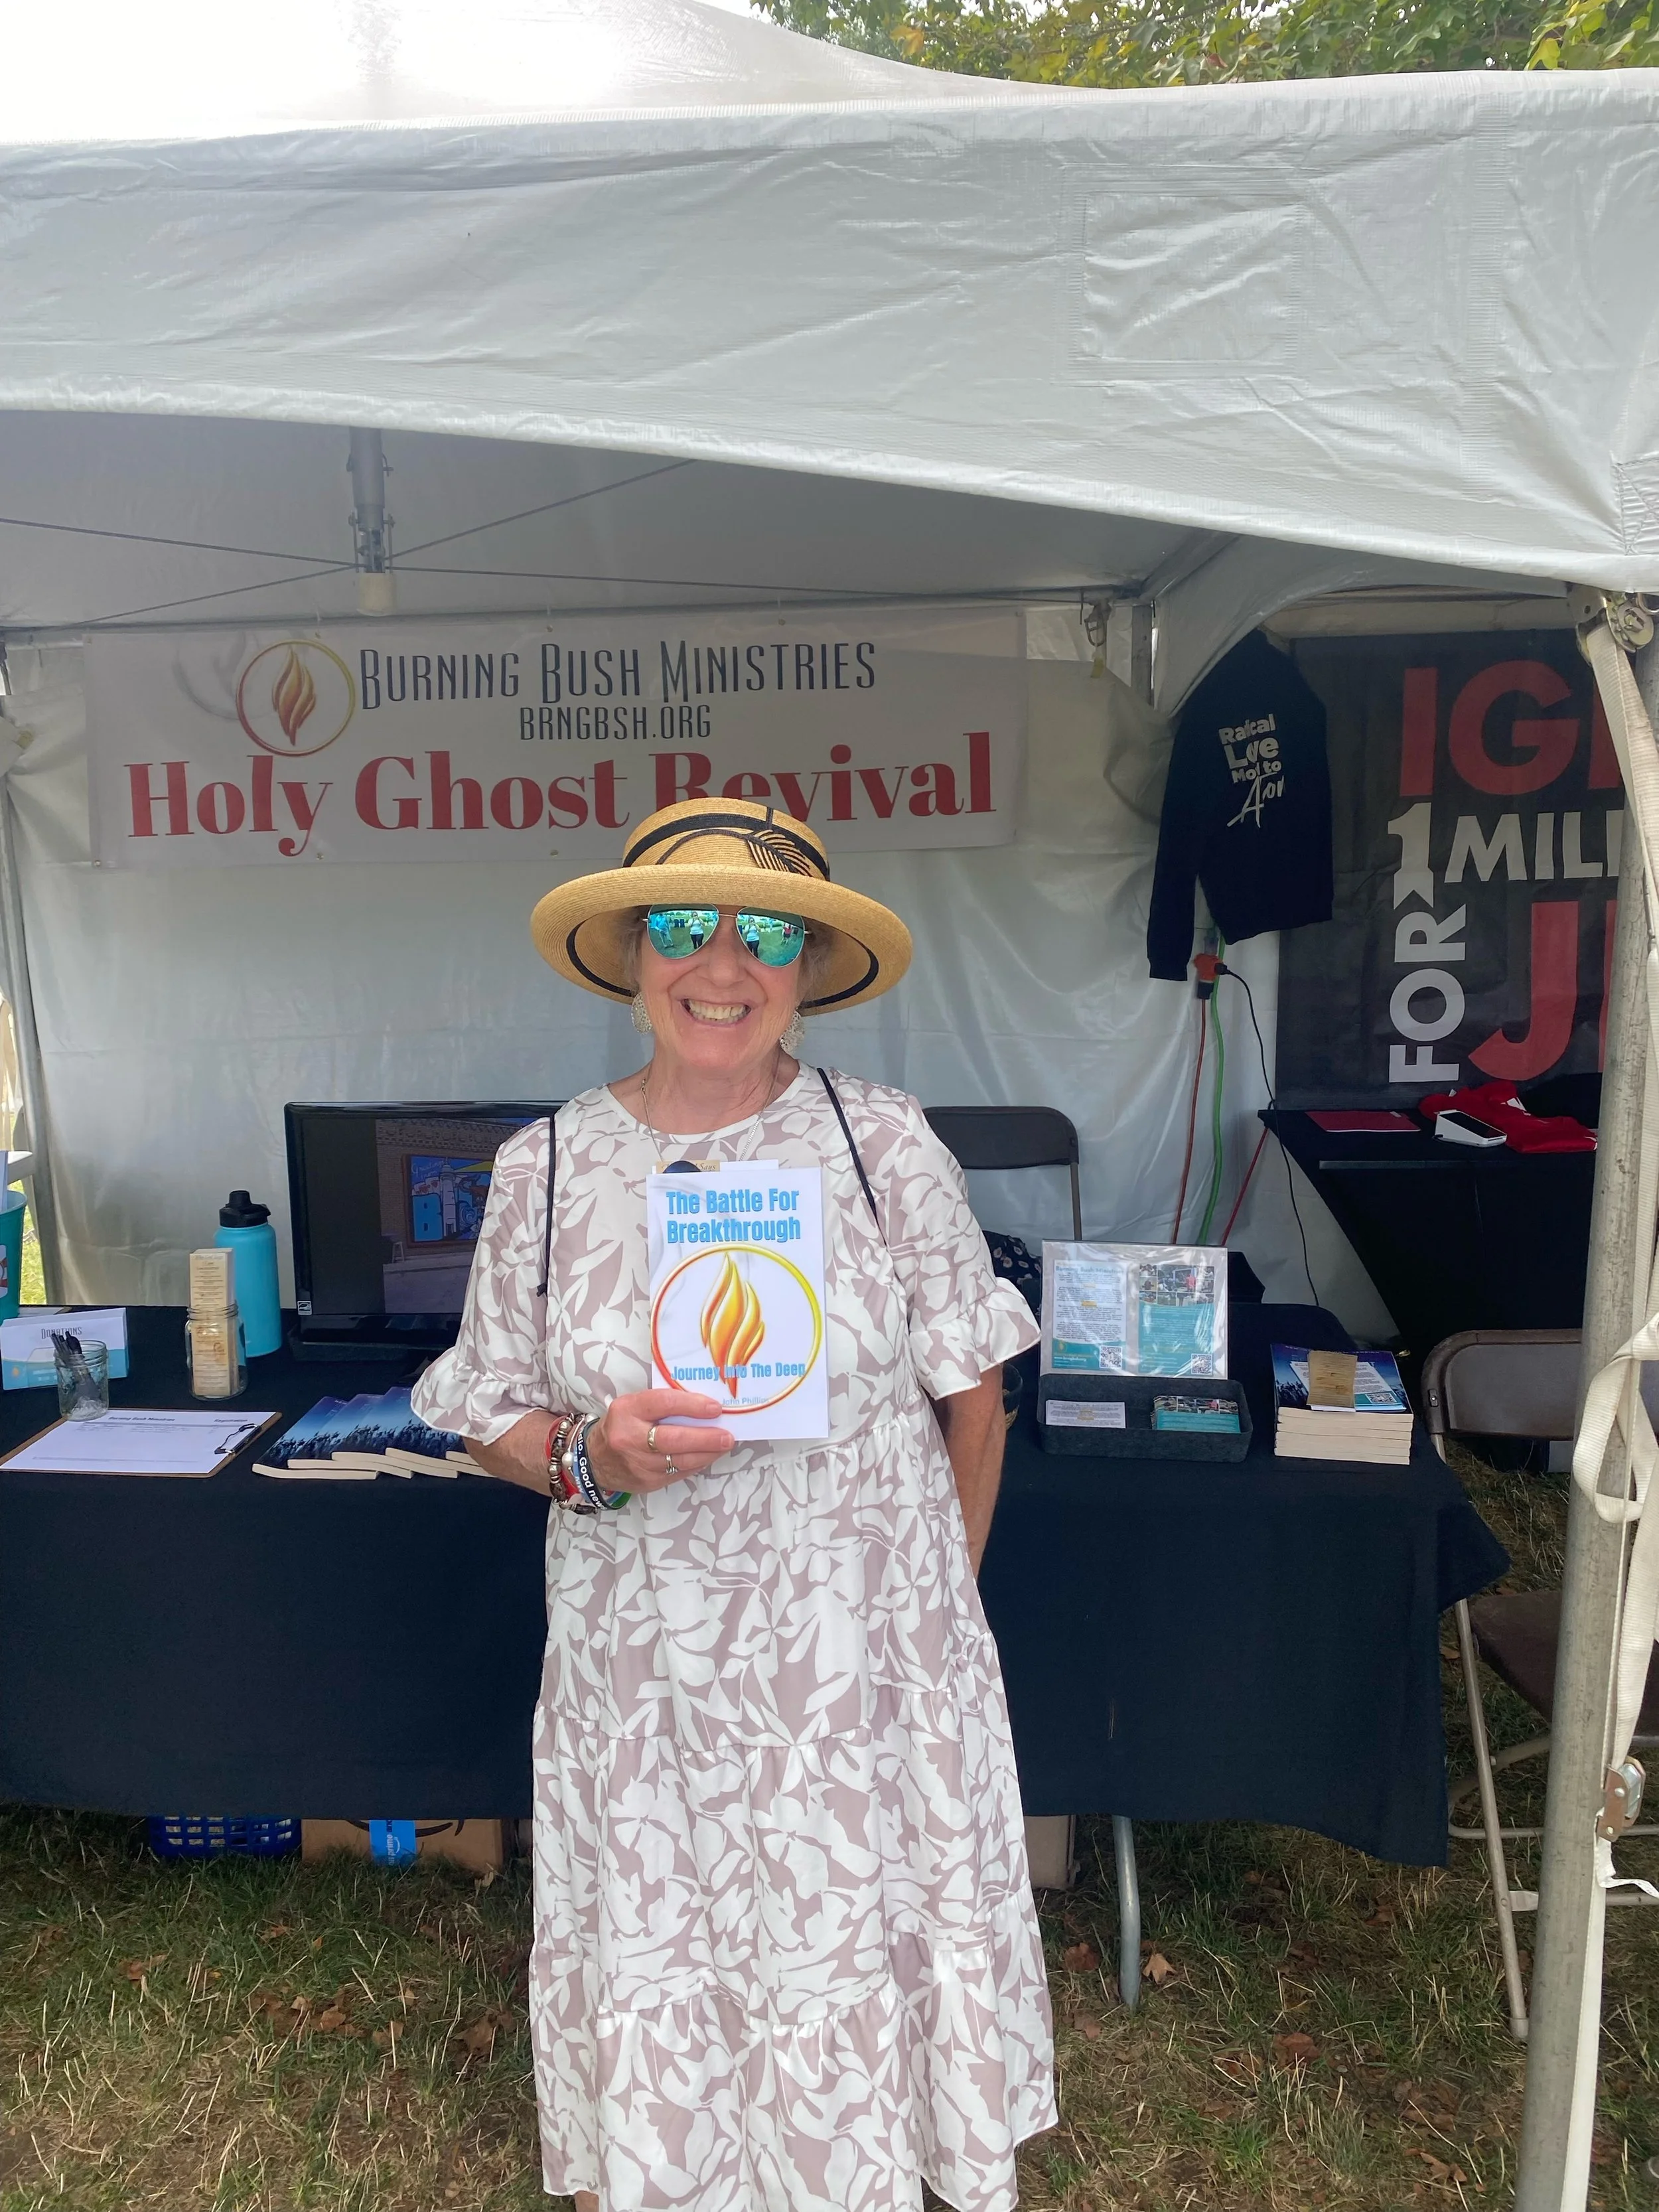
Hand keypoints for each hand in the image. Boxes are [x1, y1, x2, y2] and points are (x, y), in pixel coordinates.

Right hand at [586, 1388, 734, 1494]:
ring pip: (679, 1460)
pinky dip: (697, 1464)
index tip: (715, 1408)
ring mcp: (638, 1463)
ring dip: (707, 1453)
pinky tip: (708, 1456)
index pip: (663, 1403)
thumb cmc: (623, 1425)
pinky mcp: (647, 1482)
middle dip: (705, 1438)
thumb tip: (703, 1405)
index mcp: (627, 1410)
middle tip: (727, 1435)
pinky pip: (679, 1473)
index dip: (692, 1405)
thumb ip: (663, 1403)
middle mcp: (629, 1438)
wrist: (596, 1460)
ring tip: (724, 1445)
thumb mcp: (633, 1405)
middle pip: (673, 1438)